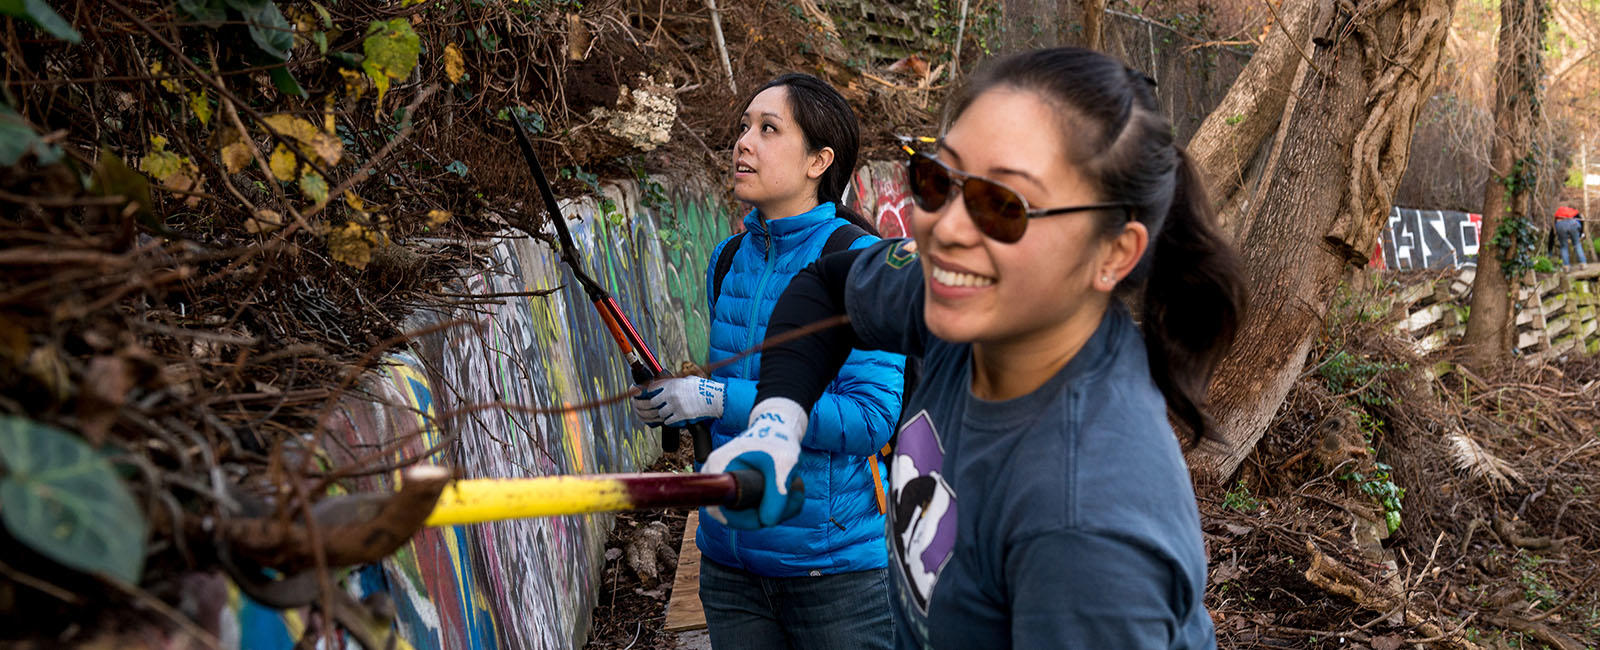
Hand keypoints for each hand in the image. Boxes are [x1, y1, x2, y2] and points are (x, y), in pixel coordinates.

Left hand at [632, 376, 724, 426]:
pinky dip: (669, 421)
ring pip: (661, 413)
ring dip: (663, 414)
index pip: (653, 387)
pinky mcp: (681, 415)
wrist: (713, 398)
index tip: (652, 394)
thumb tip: (668, 382)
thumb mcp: (688, 379)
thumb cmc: (702, 388)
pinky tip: (671, 419)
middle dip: (657, 405)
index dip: (651, 392)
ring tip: (668, 413)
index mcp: (672, 384)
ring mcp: (676, 405)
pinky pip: (668, 421)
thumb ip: (677, 382)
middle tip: (660, 406)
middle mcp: (672, 394)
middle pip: (654, 402)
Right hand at [702, 398, 806, 528]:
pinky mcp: (738, 489)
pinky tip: (789, 492)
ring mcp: (727, 485)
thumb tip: (768, 522)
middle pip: (737, 517)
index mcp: (718, 469)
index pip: (721, 512)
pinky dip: (774, 506)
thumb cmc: (778, 440)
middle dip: (768, 513)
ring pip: (749, 514)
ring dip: (776, 509)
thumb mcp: (784, 465)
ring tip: (795, 490)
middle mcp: (716, 479)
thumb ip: (778, 494)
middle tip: (793, 496)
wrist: (779, 428)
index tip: (769, 514)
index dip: (745, 520)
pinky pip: (754, 509)